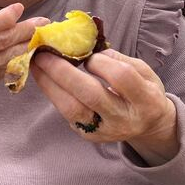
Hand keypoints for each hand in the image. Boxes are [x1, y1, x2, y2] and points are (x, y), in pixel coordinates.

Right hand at [0, 0, 47, 104]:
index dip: (3, 18)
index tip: (18, 7)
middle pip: (2, 41)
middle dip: (24, 30)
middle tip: (44, 20)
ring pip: (9, 56)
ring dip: (28, 44)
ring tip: (43, 34)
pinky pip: (7, 69)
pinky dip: (22, 60)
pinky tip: (34, 52)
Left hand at [31, 49, 178, 164]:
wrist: (148, 125)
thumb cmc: (144, 91)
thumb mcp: (144, 72)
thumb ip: (119, 59)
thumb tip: (86, 49)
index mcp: (145, 100)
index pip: (121, 77)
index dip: (101, 62)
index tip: (88, 54)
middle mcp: (124, 119)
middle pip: (90, 95)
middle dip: (63, 71)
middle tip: (44, 53)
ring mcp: (104, 131)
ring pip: (72, 108)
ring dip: (49, 83)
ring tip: (36, 64)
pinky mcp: (88, 135)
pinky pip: (66, 113)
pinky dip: (52, 92)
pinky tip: (43, 77)